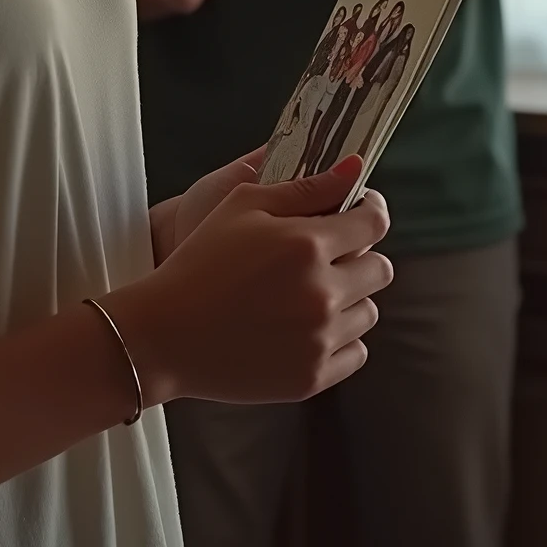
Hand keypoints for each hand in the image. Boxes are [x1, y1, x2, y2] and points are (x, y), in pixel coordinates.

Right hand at [111, 158, 392, 407]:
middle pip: (381, 269)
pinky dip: (338, 338)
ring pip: (369, 312)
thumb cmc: (200, 262)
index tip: (358, 210)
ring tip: (306, 293)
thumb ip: (305, 187)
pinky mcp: (314, 377)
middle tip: (326, 255)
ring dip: (349, 298)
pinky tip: (303, 327)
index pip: (375, 223)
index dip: (370, 210)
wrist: (165, 335)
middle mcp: (323, 293)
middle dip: (360, 255)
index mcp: (308, 245)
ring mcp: (321, 340)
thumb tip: (354, 169)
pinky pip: (355, 352)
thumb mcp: (242, 205)